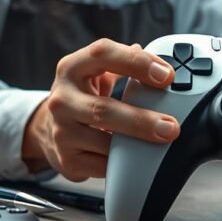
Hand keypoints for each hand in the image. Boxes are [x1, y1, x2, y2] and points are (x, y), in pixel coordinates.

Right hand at [21, 39, 178, 180]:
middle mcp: (62, 99)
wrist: (51, 126)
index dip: (136, 62)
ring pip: (103, 143)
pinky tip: (134, 156)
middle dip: (141, 120)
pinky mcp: (66, 159)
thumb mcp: (99, 72)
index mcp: (73, 68)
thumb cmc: (84, 94)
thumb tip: (164, 67)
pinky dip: (123, 163)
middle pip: (102, 110)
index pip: (103, 54)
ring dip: (135, 146)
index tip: (167, 76)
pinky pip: (103, 166)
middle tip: (170, 127)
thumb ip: (128, 64)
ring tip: (158, 143)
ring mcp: (61, 131)